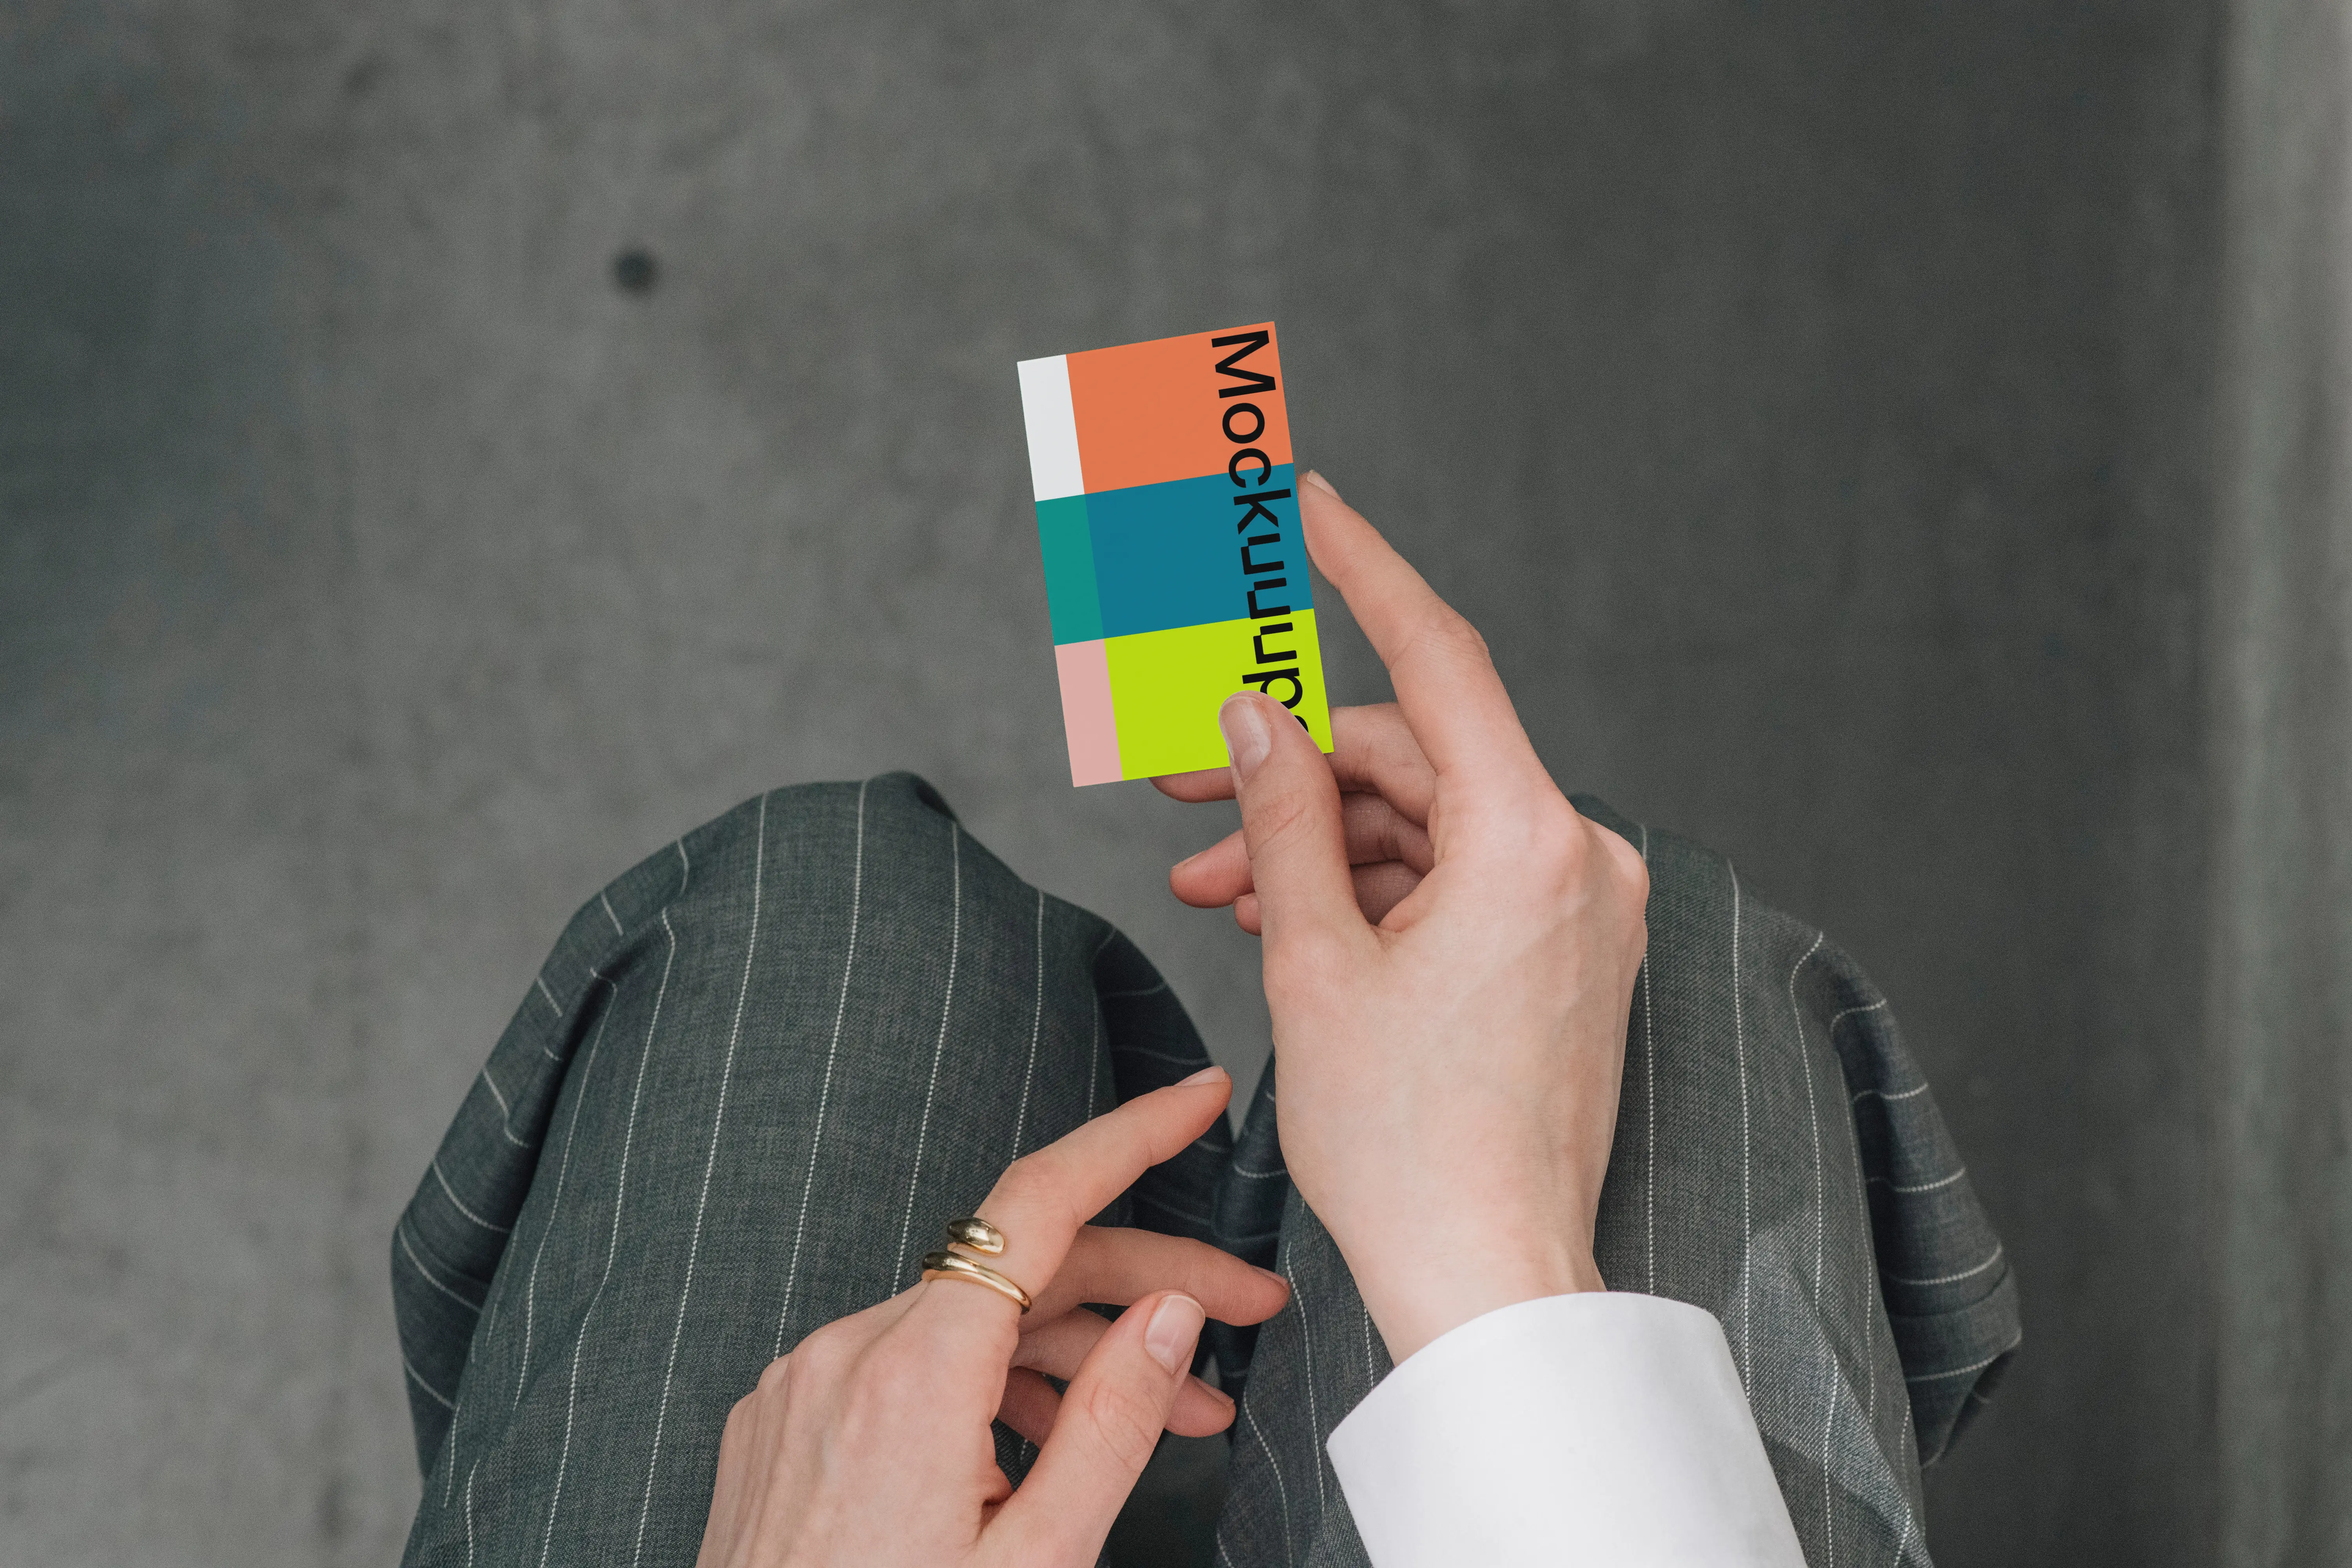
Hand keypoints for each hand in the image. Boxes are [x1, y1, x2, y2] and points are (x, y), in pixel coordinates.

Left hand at [696, 1069, 1289, 1567]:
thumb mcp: (1039, 1563)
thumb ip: (1110, 1428)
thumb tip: (1168, 1317)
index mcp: (910, 1378)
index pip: (1039, 1200)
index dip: (1132, 1136)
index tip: (1196, 1100)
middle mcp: (845, 1354)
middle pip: (1022, 1267)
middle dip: (1148, 1279)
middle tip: (1249, 1312)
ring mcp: (807, 1383)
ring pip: (969, 1320)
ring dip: (1081, 1348)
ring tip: (1183, 1410)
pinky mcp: (788, 1418)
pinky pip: (909, 1364)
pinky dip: (995, 1384)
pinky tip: (1059, 1438)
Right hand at [1157, 471, 1649, 1362]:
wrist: (1486, 1281)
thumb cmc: (1406, 1144)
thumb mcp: (1313, 960)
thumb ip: (1282, 816)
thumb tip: (1251, 718)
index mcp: (1530, 841)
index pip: (1436, 658)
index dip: (1364, 570)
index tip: (1313, 504)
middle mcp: (1580, 858)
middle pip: (1411, 758)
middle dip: (1288, 771)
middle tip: (1176, 787)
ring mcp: (1580, 908)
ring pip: (1423, 826)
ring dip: (1316, 843)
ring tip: (1214, 885)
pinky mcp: (1564, 953)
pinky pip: (1455, 882)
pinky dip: (1370, 890)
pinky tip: (1286, 916)